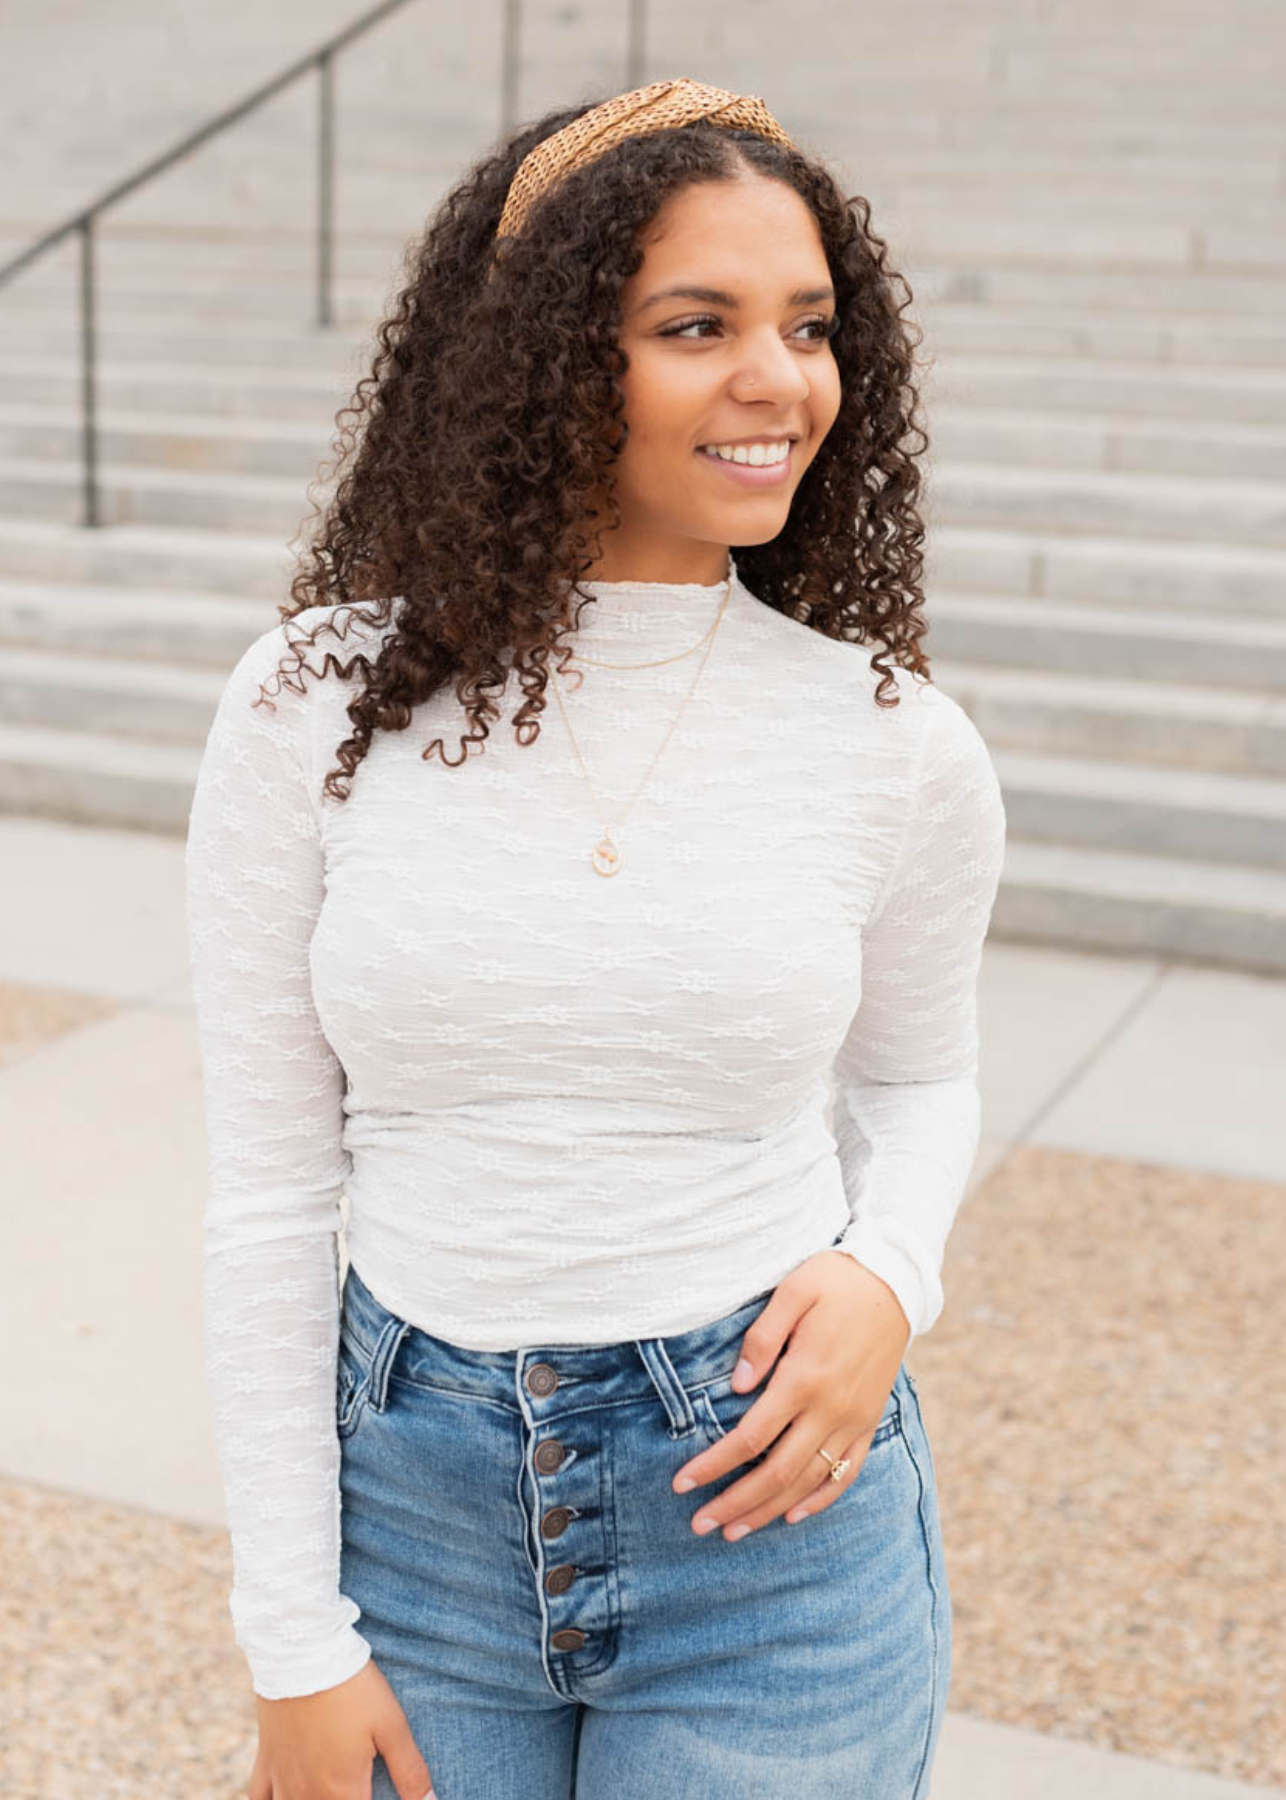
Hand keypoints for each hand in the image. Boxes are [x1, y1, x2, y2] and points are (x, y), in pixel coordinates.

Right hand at [249, 1656, 434, 1799]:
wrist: (301, 1652)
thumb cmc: (351, 1688)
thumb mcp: (391, 1725)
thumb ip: (410, 1772)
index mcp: (343, 1792)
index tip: (377, 1791)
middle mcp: (308, 1796)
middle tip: (357, 1785)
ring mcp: (283, 1781)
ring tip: (331, 1790)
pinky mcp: (265, 1760)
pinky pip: (258, 1799)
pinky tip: (288, 1795)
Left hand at [671, 1250, 909, 1541]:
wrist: (895, 1281)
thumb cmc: (835, 1281)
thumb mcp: (793, 1292)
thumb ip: (761, 1339)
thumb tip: (736, 1386)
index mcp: (805, 1377)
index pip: (750, 1437)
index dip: (713, 1465)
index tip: (682, 1483)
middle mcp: (831, 1408)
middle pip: (776, 1472)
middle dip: (734, 1503)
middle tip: (699, 1525)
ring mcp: (854, 1419)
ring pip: (808, 1482)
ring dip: (770, 1511)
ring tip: (735, 1531)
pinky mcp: (869, 1421)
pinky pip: (846, 1472)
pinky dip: (820, 1500)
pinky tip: (794, 1515)